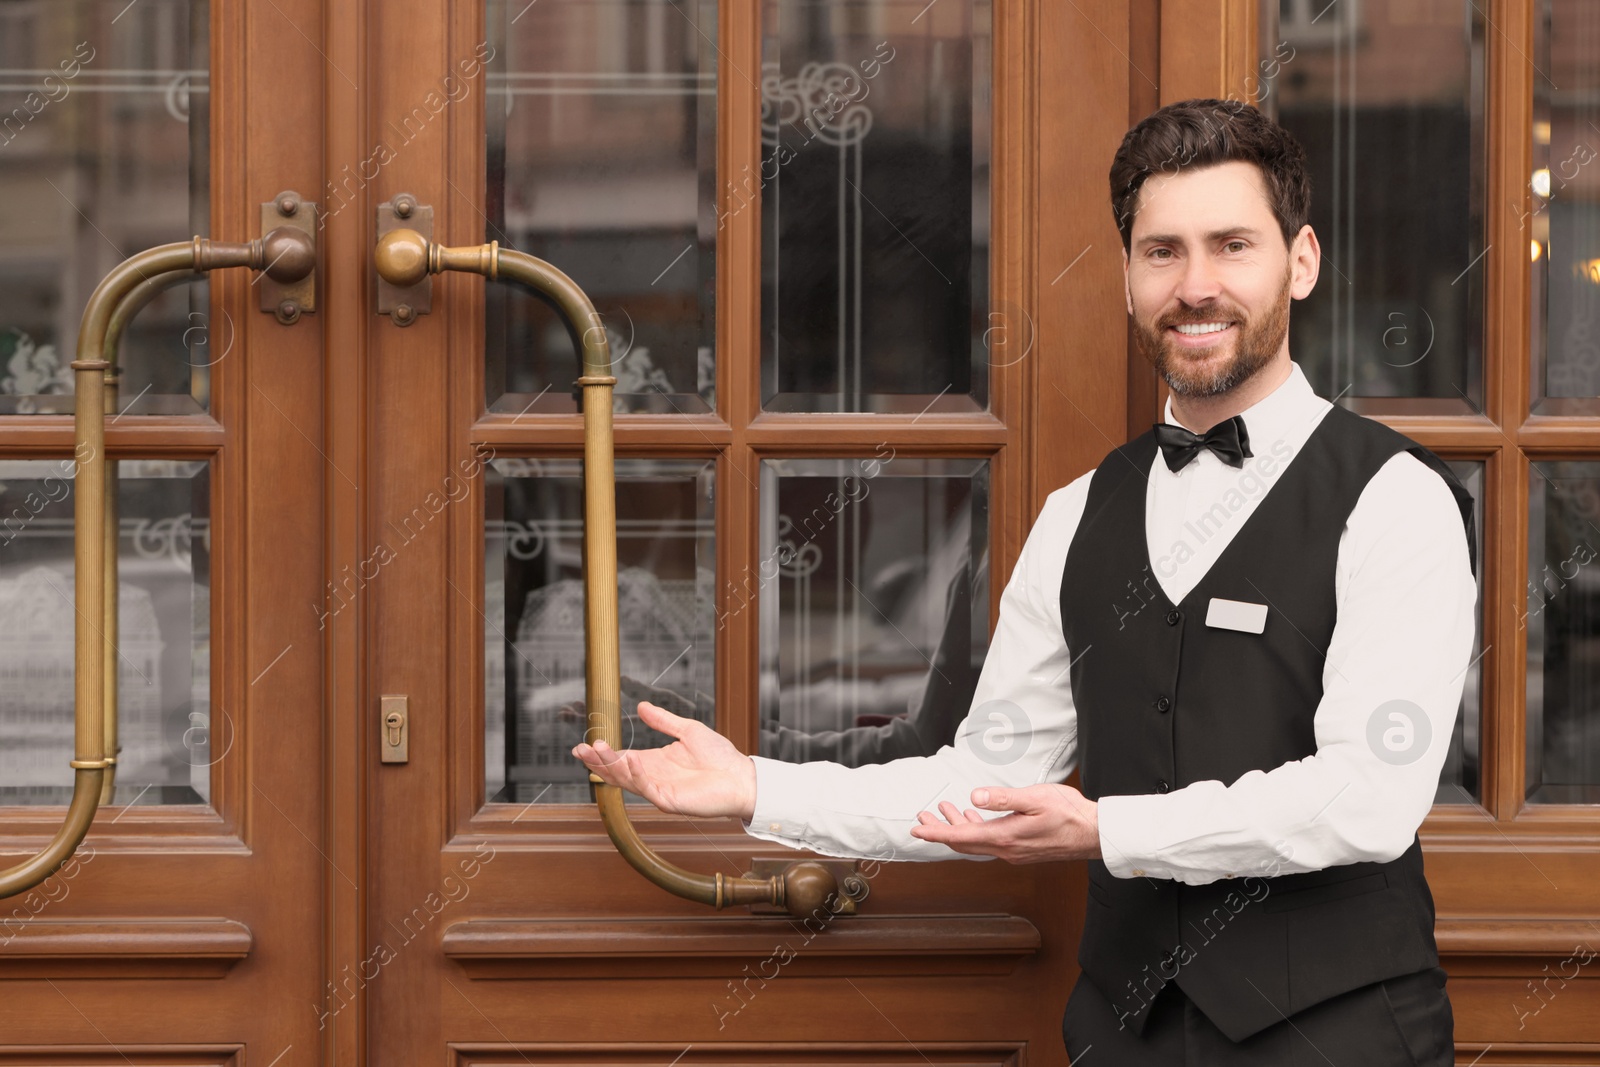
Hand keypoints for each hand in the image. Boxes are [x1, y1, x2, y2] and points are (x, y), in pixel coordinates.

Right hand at [572, 701, 756, 821]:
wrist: (742, 776)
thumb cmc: (719, 756)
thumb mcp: (687, 730)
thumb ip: (663, 721)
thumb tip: (641, 706)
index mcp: (654, 762)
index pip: (621, 758)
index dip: (603, 753)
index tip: (584, 745)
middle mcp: (652, 777)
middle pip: (617, 771)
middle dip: (598, 762)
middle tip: (581, 750)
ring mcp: (659, 790)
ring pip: (627, 781)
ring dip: (612, 766)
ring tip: (599, 750)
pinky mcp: (670, 801)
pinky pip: (647, 789)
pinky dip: (637, 775)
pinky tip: (630, 759)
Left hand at [908, 783, 1099, 863]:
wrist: (1094, 834)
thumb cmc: (1068, 814)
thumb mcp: (1034, 798)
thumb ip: (1002, 798)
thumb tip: (973, 797)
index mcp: (1004, 838)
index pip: (960, 837)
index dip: (935, 832)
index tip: (916, 828)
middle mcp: (1005, 850)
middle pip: (963, 843)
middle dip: (940, 831)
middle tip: (922, 819)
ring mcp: (1014, 852)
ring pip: (976, 842)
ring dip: (957, 828)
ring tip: (943, 811)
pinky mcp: (1022, 849)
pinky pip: (989, 842)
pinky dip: (975, 829)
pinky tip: (974, 817)